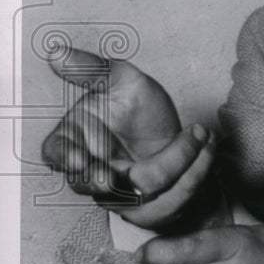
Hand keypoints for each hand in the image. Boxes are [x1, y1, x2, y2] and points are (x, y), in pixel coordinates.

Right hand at [42, 47, 215, 227]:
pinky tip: (207, 149)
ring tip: (201, 135)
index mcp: (76, 141)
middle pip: (93, 185)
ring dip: (176, 166)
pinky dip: (194, 177)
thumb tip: (56, 52)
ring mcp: (121, 197)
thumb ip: (91, 69)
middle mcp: (93, 173)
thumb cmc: (143, 108)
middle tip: (133, 172)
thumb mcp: (122, 79)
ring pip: (138, 198)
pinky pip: (168, 208)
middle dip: (110, 182)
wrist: (180, 133)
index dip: (65, 158)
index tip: (80, 159)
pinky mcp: (151, 211)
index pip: (56, 154)